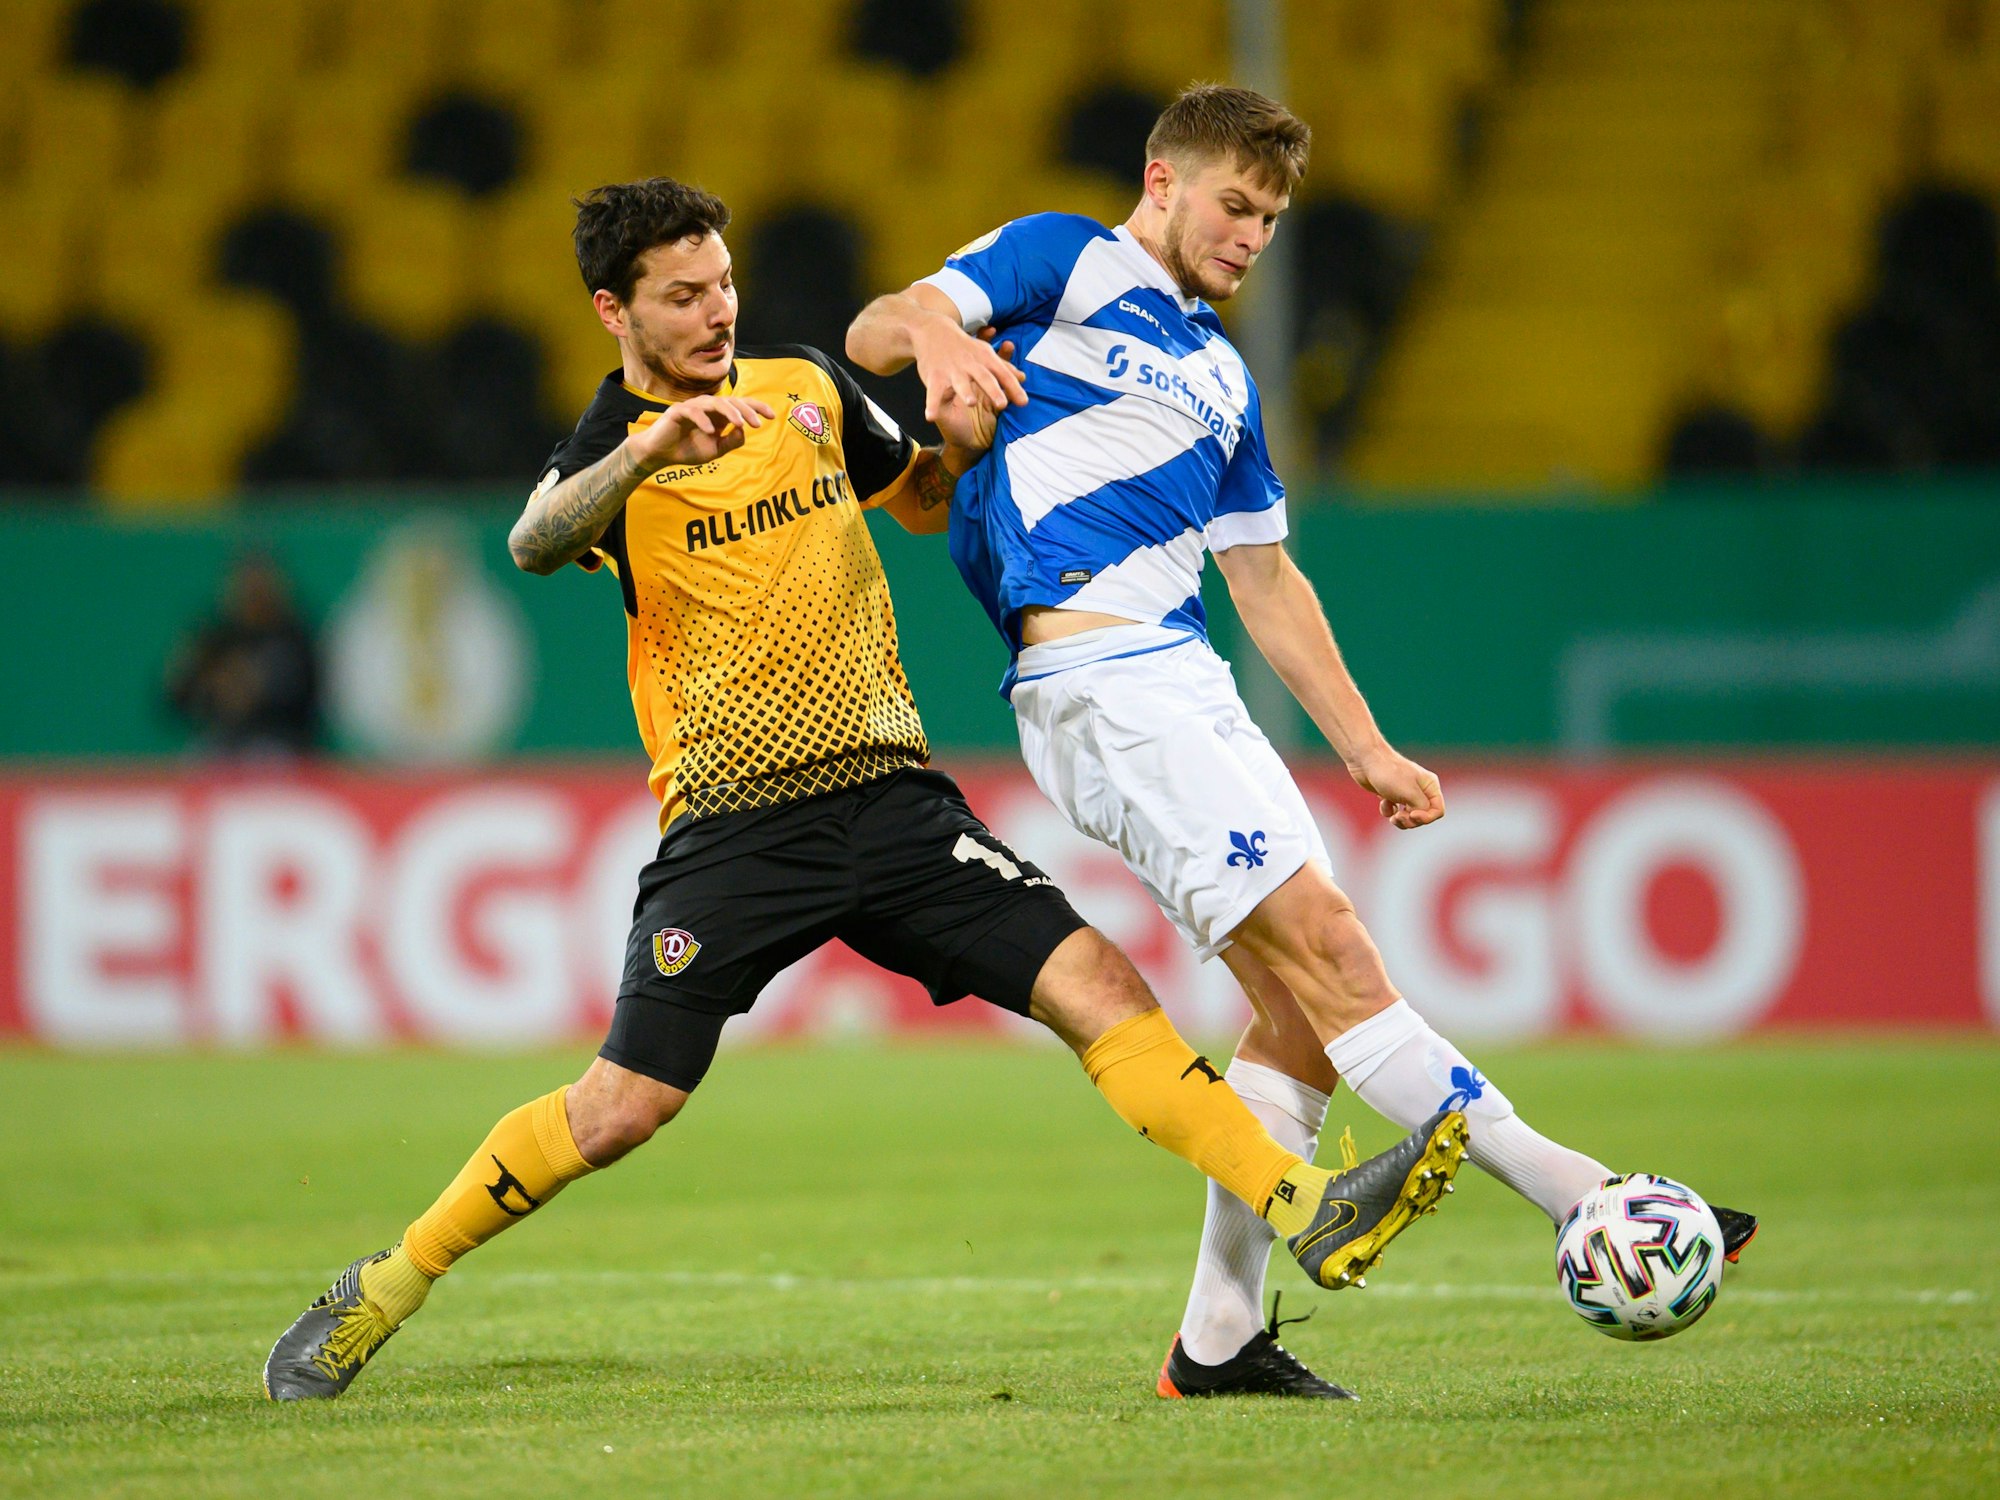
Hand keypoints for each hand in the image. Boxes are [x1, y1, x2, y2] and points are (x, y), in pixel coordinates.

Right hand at [636, 395, 773, 467]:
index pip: (741, 405)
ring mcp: (693, 407)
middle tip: (757, 424)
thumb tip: (744, 430)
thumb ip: (732, 441)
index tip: (773, 416)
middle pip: (731, 401)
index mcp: (719, 414)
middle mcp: (708, 407)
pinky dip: (703, 420)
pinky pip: (693, 412)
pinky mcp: (678, 411)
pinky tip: (710, 431)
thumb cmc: (688, 450)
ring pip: (715, 403)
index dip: (757, 407)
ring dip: (729, 412)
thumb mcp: (716, 450)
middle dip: (746, 411)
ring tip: (739, 424)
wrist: (661, 454)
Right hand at [931, 338, 1016, 452]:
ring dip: (965, 391)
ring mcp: (952, 370)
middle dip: (993, 390)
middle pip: (984, 378)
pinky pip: (933, 393)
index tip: (1024, 402)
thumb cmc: (963, 347)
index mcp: (985, 358)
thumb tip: (1022, 378)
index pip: (1003, 374)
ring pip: (960, 382)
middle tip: (1002, 403)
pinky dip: (931, 404)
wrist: (932, 330)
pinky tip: (931, 416)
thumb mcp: (985, 354)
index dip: (1013, 387)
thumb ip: (1004, 368)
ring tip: (971, 402)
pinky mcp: (935, 377)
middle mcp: (970, 364)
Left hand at [1349, 748, 1443, 829]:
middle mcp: (1421, 790)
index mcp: (1430, 786)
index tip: (1412, 814)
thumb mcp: (1411, 793)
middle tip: (1399, 817)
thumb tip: (1419, 817)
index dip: (1426, 818)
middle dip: (1411, 821)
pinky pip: (1394, 812)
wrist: (1365, 760)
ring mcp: (1405, 793)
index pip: (1438, 811)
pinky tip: (1383, 802)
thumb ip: (1422, 808)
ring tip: (1392, 816)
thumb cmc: (1389, 774)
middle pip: (1423, 816)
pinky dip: (1388, 811)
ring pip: (1409, 817)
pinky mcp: (1391, 795)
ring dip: (1400, 820)